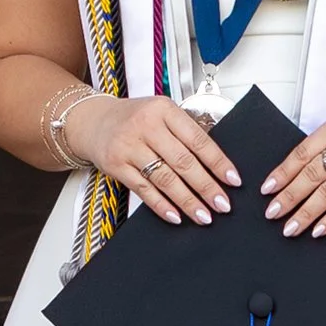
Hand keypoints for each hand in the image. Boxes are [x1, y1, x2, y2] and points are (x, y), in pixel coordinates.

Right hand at [72, 92, 237, 226]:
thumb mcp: (161, 113)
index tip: (232, 180)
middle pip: (183, 162)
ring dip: (187, 201)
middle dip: (206, 187)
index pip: (198, 140)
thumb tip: (216, 165)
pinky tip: (176, 216)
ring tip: (203, 215)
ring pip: (165, 179)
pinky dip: (161, 205)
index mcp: (164, 110)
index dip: (218, 162)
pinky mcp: (116, 165)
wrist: (93, 121)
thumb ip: (185, 132)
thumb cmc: (133, 118)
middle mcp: (146, 126)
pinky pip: (144, 189)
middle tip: (222, 205)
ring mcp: (129, 146)